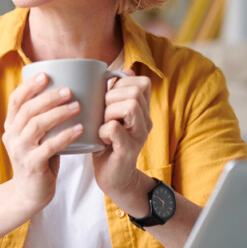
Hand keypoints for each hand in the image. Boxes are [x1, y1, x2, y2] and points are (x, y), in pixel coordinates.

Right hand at [2, 72, 83, 211]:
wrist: (31, 193)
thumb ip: (42, 119)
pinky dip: (65, 136)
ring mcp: (20, 151)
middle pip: (28, 110)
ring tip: (77, 106)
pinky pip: (49, 146)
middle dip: (49, 97)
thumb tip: (65, 91)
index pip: (15, 100)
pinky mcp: (32, 164)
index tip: (46, 75)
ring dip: (59, 113)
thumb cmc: (39, 159)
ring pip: (37, 125)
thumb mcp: (35, 137)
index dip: (29, 86)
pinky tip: (80, 129)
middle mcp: (12, 136)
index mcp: (11, 126)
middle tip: (69, 91)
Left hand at [93, 69, 152, 202]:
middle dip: (111, 97)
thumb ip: (116, 95)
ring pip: (129, 106)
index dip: (122, 84)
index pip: (142, 82)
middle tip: (103, 114)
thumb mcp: (110, 114)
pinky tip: (101, 138)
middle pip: (134, 92)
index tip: (109, 98)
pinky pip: (114, 128)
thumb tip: (125, 70)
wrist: (112, 177)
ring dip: (108, 112)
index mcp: (142, 110)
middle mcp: (145, 121)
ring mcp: (139, 135)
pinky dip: (103, 130)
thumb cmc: (107, 143)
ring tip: (103, 125)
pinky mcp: (129, 150)